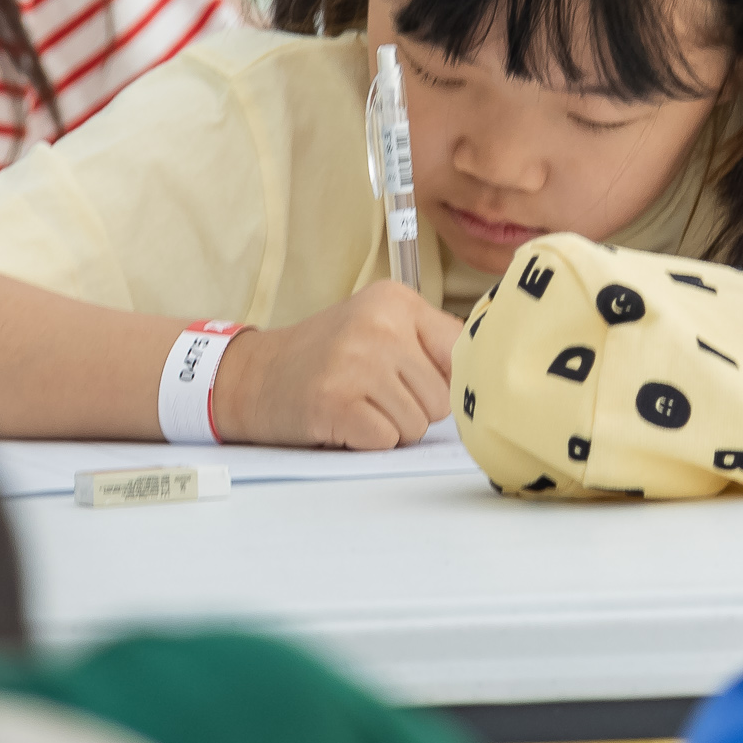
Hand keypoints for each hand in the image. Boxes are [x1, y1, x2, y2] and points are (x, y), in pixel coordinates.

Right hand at [214, 283, 458, 448]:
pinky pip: (386, 440)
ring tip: (357, 405)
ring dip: (390, 427)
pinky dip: (368, 441)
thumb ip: (430, 345)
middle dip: (413, 409)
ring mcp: (356, 362)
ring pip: (418, 425)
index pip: (463, 355)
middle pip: (442, 399)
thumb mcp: (378, 327)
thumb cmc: (327, 358)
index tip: (417, 385)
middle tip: (372, 395)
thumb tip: (488, 383)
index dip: (445, 382)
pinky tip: (343, 421)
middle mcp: (378, 325)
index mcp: (396, 301)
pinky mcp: (335, 401)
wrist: (254, 376)